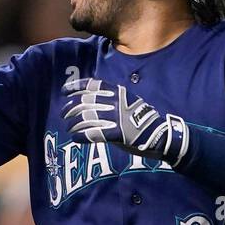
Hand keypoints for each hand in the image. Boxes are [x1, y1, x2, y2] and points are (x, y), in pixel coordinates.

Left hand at [61, 76, 189, 166]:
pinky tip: (76, 138)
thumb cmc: (142, 119)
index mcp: (118, 92)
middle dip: (71, 108)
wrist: (160, 134)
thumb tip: (92, 102)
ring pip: (86, 118)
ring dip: (74, 124)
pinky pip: (93, 134)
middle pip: (85, 102)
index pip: (93, 85)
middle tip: (64, 114)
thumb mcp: (129, 101)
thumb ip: (112, 100)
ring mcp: (117, 117)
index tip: (64, 91)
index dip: (76, 87)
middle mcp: (116, 102)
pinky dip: (81, 136)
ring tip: (69, 128)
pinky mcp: (118, 133)